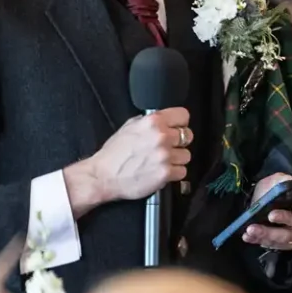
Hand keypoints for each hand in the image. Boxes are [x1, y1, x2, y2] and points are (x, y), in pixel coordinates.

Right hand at [64, 108, 191, 216]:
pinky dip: (174, 173)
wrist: (103, 176)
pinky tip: (161, 171)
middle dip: (179, 142)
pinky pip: (182, 171)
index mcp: (153, 122)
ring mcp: (164, 155)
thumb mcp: (130, 126)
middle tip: (167, 147)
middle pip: (188, 136)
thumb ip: (150, 121)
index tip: (177, 128)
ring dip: (176, 159)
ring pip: (186, 155)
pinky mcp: (166, 173)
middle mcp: (161, 136)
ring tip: (161, 161)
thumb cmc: (114, 153)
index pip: (183, 116)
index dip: (180, 123)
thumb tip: (165, 120)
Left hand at [242, 171, 291, 250]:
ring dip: (269, 233)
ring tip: (252, 229)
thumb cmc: (274, 188)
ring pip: (287, 238)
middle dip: (285, 220)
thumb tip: (286, 186)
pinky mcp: (283, 244)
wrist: (260, 199)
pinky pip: (274, 245)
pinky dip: (260, 240)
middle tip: (270, 215)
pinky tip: (248, 236)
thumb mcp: (278, 180)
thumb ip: (284, 182)